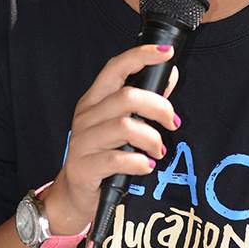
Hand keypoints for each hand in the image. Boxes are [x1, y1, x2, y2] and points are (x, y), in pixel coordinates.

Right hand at [45, 44, 179, 231]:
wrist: (75, 194)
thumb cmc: (103, 155)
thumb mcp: (122, 125)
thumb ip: (145, 101)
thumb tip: (170, 77)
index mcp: (95, 100)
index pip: (115, 68)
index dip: (140, 56)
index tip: (165, 53)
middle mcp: (86, 117)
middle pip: (127, 97)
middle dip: (159, 107)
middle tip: (172, 123)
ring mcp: (82, 142)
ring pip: (125, 127)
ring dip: (152, 139)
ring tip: (158, 151)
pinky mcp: (83, 167)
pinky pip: (117, 159)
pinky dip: (139, 163)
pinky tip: (146, 166)